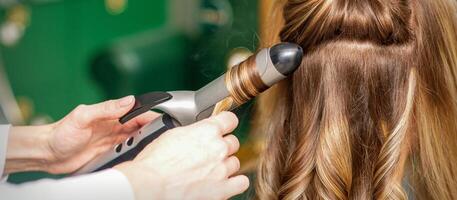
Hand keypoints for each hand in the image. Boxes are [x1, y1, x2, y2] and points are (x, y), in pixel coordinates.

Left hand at [45, 96, 158, 173]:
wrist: (48, 153)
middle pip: (140, 126)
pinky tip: (139, 156)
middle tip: (159, 137)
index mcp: (110, 114)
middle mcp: (114, 126)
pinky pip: (127, 152)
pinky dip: (135, 153)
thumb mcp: (83, 116)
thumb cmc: (61, 132)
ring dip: (143, 143)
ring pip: (136, 140)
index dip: (149, 115)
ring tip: (149, 147)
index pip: (136, 112)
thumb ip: (107, 108)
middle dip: (151, 130)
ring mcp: (112, 140)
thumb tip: (130, 100)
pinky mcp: (110, 153)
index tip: (161, 121)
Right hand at [115, 112, 248, 199]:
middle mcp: (218, 149)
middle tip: (209, 153)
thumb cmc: (155, 163)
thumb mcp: (172, 134)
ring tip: (211, 170)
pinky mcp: (222, 190)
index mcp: (206, 131)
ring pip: (235, 162)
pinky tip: (224, 182)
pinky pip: (241, 182)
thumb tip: (198, 131)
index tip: (224, 126)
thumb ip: (193, 131)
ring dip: (225, 165)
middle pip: (233, 142)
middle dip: (223, 147)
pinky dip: (235, 182)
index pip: (230, 119)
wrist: (150, 186)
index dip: (226, 123)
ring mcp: (222, 170)